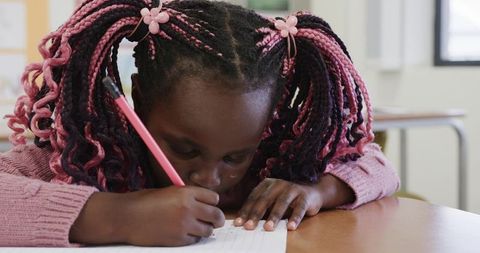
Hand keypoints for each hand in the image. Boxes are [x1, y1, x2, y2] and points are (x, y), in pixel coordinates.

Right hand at [70, 186, 224, 245]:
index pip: (214, 198)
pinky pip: (194, 240)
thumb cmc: (144, 202)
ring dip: (204, 229)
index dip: (212, 202)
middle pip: (216, 215)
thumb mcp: (168, 191)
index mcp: (186, 193)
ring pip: (208, 231)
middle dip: (217, 219)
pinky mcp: (178, 240)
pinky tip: (182, 233)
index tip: (210, 205)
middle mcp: (188, 208)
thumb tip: (203, 203)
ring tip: (195, 227)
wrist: (125, 217)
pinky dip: (191, 238)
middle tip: (215, 221)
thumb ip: (186, 196)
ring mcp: (184, 225)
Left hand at [234, 178, 322, 231]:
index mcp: (267, 184)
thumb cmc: (286, 199)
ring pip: (281, 203)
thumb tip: (244, 224)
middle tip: (249, 227)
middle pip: (265, 200)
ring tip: (268, 228)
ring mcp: (292, 189)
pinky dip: (295, 218)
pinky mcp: (305, 196)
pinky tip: (290, 227)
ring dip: (274, 216)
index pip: (253, 198)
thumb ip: (260, 209)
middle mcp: (278, 184)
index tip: (238, 224)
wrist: (312, 193)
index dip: (246, 211)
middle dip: (256, 214)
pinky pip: (299, 208)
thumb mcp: (271, 200)